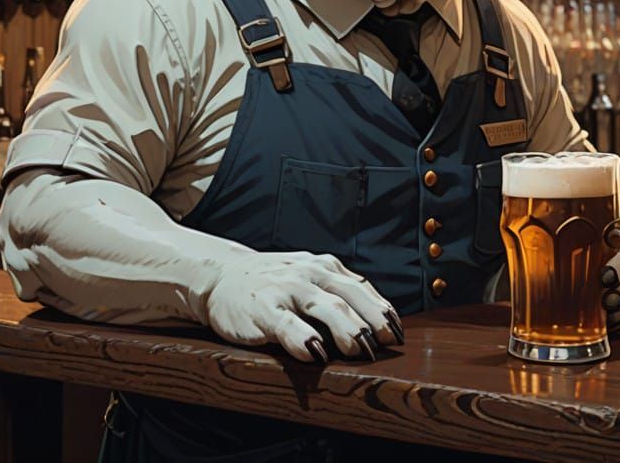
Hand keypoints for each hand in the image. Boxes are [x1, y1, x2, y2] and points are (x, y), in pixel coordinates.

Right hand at [204, 250, 403, 362]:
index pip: (362, 289)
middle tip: (388, 344)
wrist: (220, 276)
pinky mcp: (263, 309)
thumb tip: (380, 323)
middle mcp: (309, 274)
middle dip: (372, 320)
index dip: (383, 311)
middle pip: (349, 296)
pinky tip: (315, 352)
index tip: (398, 334)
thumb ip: (339, 293)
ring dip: (346, 329)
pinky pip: (287, 324)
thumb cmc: (273, 283)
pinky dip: (303, 338)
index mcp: (325, 268)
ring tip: (360, 349)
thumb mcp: (309, 277)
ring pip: (325, 307)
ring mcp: (286, 290)